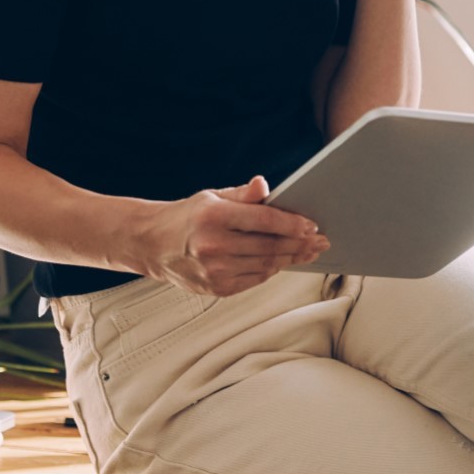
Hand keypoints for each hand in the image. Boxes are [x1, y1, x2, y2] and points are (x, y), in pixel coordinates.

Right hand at [132, 175, 330, 296]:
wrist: (153, 244)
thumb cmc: (186, 217)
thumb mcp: (211, 196)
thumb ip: (242, 195)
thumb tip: (264, 185)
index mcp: (213, 216)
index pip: (263, 220)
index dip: (292, 224)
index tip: (311, 225)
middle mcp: (213, 245)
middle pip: (269, 246)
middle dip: (300, 244)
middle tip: (320, 241)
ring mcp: (215, 270)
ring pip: (266, 265)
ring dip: (291, 258)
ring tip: (308, 251)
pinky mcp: (217, 288)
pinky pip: (255, 279)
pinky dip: (271, 270)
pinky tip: (282, 261)